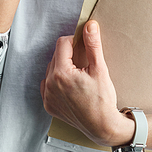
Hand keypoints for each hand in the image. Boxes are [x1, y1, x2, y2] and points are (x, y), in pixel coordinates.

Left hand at [40, 20, 133, 146]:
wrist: (102, 126)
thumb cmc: (103, 100)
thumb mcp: (100, 69)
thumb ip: (93, 45)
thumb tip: (90, 25)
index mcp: (61, 73)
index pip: (62, 43)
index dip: (75, 41)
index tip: (84, 46)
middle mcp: (50, 84)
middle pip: (56, 55)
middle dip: (69, 54)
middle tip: (84, 62)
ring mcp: (48, 96)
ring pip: (51, 69)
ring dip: (63, 66)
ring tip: (79, 74)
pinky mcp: (49, 105)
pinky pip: (48, 84)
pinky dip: (57, 80)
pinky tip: (70, 84)